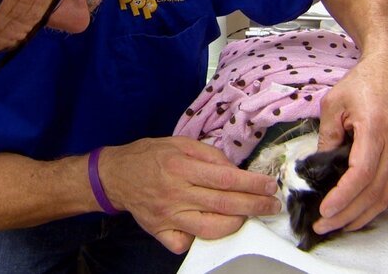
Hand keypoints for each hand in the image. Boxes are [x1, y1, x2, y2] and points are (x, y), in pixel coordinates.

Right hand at [99, 136, 280, 253]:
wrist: (115, 175)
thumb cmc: (150, 155)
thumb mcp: (179, 143)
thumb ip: (209, 154)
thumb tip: (235, 169)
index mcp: (181, 166)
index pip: (225, 178)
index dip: (252, 184)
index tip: (270, 185)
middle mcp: (175, 193)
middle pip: (224, 204)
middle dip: (254, 205)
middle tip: (272, 205)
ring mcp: (168, 216)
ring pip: (210, 228)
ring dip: (236, 223)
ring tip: (249, 216)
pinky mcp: (160, 231)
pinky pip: (185, 243)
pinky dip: (200, 240)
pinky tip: (209, 228)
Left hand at [313, 50, 387, 233]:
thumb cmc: (363, 82)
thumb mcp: (334, 103)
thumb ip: (327, 135)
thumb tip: (319, 164)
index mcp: (375, 129)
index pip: (362, 173)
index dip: (344, 196)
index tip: (325, 209)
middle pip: (374, 192)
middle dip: (348, 214)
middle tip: (323, 226)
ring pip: (384, 195)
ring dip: (360, 215)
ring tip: (336, 226)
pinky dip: (371, 205)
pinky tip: (355, 212)